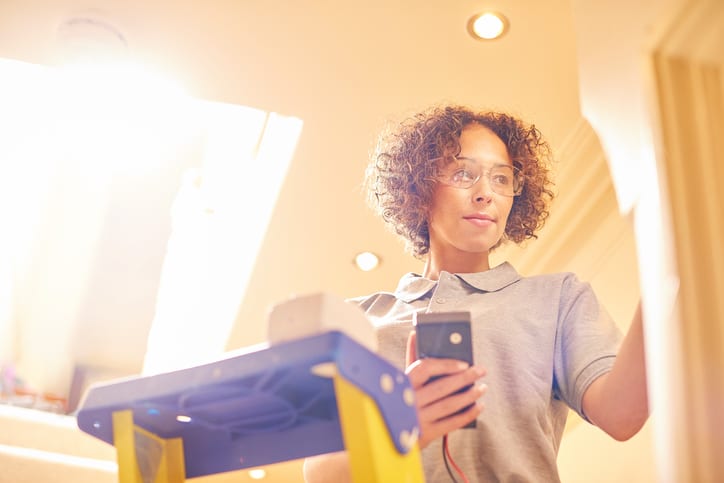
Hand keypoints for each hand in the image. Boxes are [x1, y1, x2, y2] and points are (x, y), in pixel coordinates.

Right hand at [405, 331, 486, 448]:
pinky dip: (467, 415)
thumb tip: (416, 334)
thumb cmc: (398, 399)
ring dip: (469, 396)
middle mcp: (409, 401)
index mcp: (401, 384)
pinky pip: (451, 423)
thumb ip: (410, 358)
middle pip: (442, 387)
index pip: (424, 368)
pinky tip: (478, 407)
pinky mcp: (426, 434)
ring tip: (482, 388)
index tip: (463, 363)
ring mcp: (417, 419)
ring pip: (449, 405)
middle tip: (481, 371)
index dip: (445, 364)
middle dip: (465, 378)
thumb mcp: (401, 379)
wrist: (388, 434)